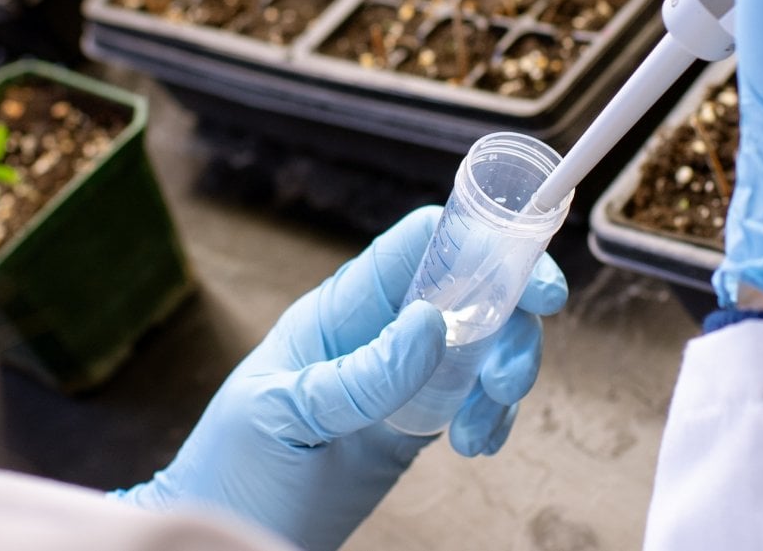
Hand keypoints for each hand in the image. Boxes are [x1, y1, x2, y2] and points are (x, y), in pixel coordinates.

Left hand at [116, 206, 567, 550]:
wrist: (232, 535)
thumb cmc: (234, 467)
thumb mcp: (286, 414)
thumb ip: (359, 374)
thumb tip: (431, 323)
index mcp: (343, 308)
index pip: (422, 243)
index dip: (482, 241)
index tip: (530, 276)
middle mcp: (381, 329)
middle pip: (473, 292)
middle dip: (512, 323)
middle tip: (510, 378)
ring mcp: (404, 374)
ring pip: (486, 345)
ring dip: (506, 376)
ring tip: (481, 428)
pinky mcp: (419, 420)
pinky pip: (476, 399)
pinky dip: (494, 416)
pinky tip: (478, 445)